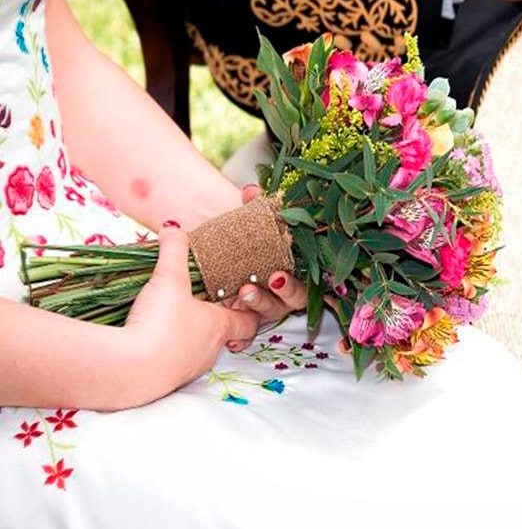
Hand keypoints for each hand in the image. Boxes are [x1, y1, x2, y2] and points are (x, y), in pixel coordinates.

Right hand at [124, 225, 259, 391]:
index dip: (248, 308)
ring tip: (173, 317)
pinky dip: (169, 350)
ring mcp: (190, 369)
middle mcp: (211, 351)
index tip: (238, 296)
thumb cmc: (160, 323)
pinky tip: (151, 338)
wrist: (128, 370)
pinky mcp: (167, 381)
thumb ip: (174, 251)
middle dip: (216, 319)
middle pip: (225, 335)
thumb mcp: (168, 279)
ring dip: (190, 335)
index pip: (250, 321)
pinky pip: (175, 363)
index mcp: (221, 327)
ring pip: (200, 350)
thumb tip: (174, 228)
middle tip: (200, 302)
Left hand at [221, 185, 306, 345]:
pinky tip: (232, 338)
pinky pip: (249, 336)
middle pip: (295, 298)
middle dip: (285, 290)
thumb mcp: (245, 226)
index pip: (304, 275)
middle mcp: (282, 292)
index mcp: (290, 268)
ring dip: (260, 303)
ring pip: (272, 313)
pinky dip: (242, 339)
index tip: (279, 272)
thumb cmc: (236, 245)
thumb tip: (251, 190)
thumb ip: (253, 208)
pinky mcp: (245, 323)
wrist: (209, 258)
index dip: (296, 277)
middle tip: (270, 279)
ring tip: (242, 293)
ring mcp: (264, 308)